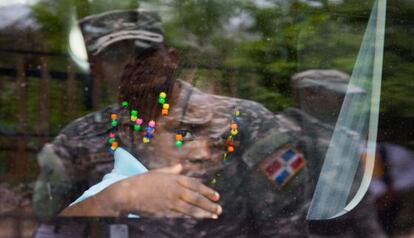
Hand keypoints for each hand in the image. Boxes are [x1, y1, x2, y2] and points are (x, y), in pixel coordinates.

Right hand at [104, 164, 221, 218]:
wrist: (128, 194)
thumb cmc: (141, 181)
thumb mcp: (157, 172)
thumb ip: (171, 170)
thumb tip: (180, 166)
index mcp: (174, 179)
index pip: (195, 185)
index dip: (207, 191)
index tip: (217, 195)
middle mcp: (175, 190)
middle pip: (196, 198)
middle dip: (209, 204)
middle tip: (219, 208)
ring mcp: (170, 202)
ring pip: (191, 208)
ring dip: (204, 213)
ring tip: (214, 215)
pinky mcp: (165, 212)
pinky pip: (181, 215)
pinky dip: (192, 217)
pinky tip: (199, 218)